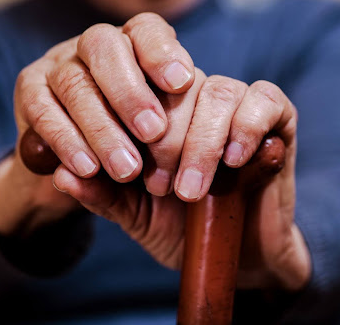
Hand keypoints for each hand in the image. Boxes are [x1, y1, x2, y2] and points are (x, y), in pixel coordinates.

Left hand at [0, 12, 309, 290]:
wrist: (238, 258)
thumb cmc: (182, 230)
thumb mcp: (135, 213)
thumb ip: (103, 193)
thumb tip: (61, 175)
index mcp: (161, 110)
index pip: (140, 82)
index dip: (128, 113)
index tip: (126, 168)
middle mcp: (197, 98)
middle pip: (178, 87)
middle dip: (166, 140)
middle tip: (159, 186)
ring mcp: (238, 104)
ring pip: (217, 93)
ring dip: (200, 143)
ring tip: (191, 189)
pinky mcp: (278, 118)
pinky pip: (264, 101)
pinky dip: (246, 127)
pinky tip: (233, 161)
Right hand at [0, 12, 194, 235]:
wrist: (86, 170)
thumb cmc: (139, 151)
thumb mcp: (159, 147)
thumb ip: (162, 141)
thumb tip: (156, 142)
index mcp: (135, 46)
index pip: (146, 29)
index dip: (163, 52)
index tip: (182, 83)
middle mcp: (95, 47)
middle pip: (105, 46)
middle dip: (131, 92)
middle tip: (153, 133)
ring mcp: (58, 64)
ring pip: (73, 82)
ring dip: (102, 129)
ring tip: (126, 169)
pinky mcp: (29, 89)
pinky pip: (41, 109)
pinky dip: (66, 141)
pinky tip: (88, 169)